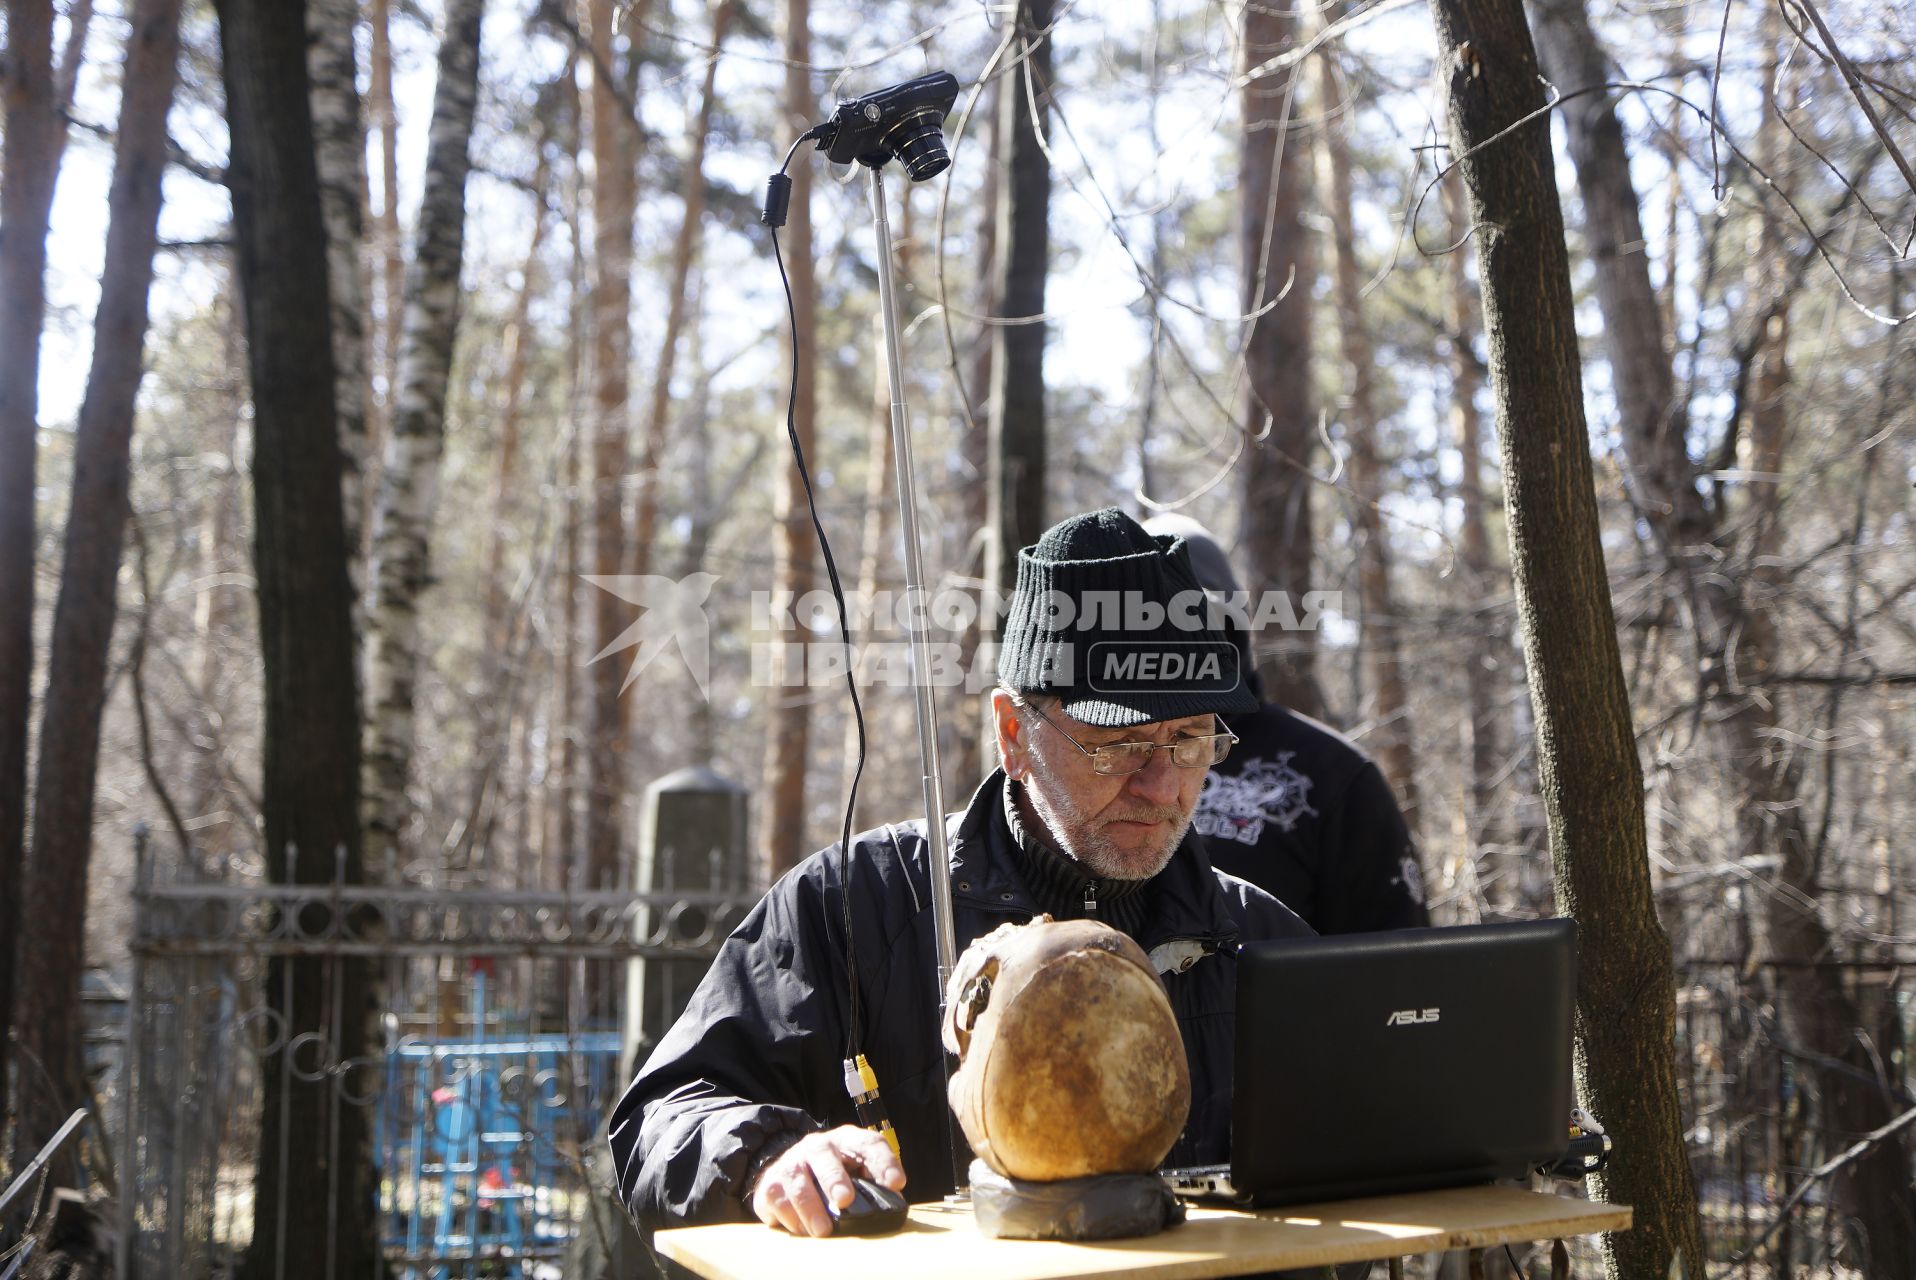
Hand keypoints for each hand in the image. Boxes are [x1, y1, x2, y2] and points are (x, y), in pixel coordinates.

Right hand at [749, 1125, 906, 1237]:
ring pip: (797, 1182)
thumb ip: (872, 1182)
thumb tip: (893, 1202)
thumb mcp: (856, 1170)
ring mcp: (791, 1163)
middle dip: (834, 1178)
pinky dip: (792, 1219)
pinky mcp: (769, 1184)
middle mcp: (817, 1146)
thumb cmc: (833, 1172)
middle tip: (844, 1200)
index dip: (883, 1162)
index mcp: (846, 1140)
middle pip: (824, 1155)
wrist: (790, 1167)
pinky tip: (803, 1230)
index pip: (868, 1143)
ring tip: (823, 1230)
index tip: (896, 1183)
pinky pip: (778, 1201)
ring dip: (811, 1208)